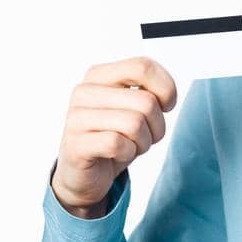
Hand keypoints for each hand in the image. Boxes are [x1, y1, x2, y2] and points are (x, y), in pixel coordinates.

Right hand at [52, 56, 178, 217]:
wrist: (84, 174)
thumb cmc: (115, 136)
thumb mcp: (134, 109)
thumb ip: (149, 92)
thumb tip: (166, 96)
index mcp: (99, 75)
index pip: (143, 66)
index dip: (166, 89)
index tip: (166, 106)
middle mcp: (84, 91)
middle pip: (146, 101)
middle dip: (157, 126)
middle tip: (144, 136)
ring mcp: (76, 118)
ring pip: (135, 124)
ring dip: (143, 142)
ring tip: (130, 146)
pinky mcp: (75, 145)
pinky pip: (118, 144)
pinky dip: (127, 154)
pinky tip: (116, 156)